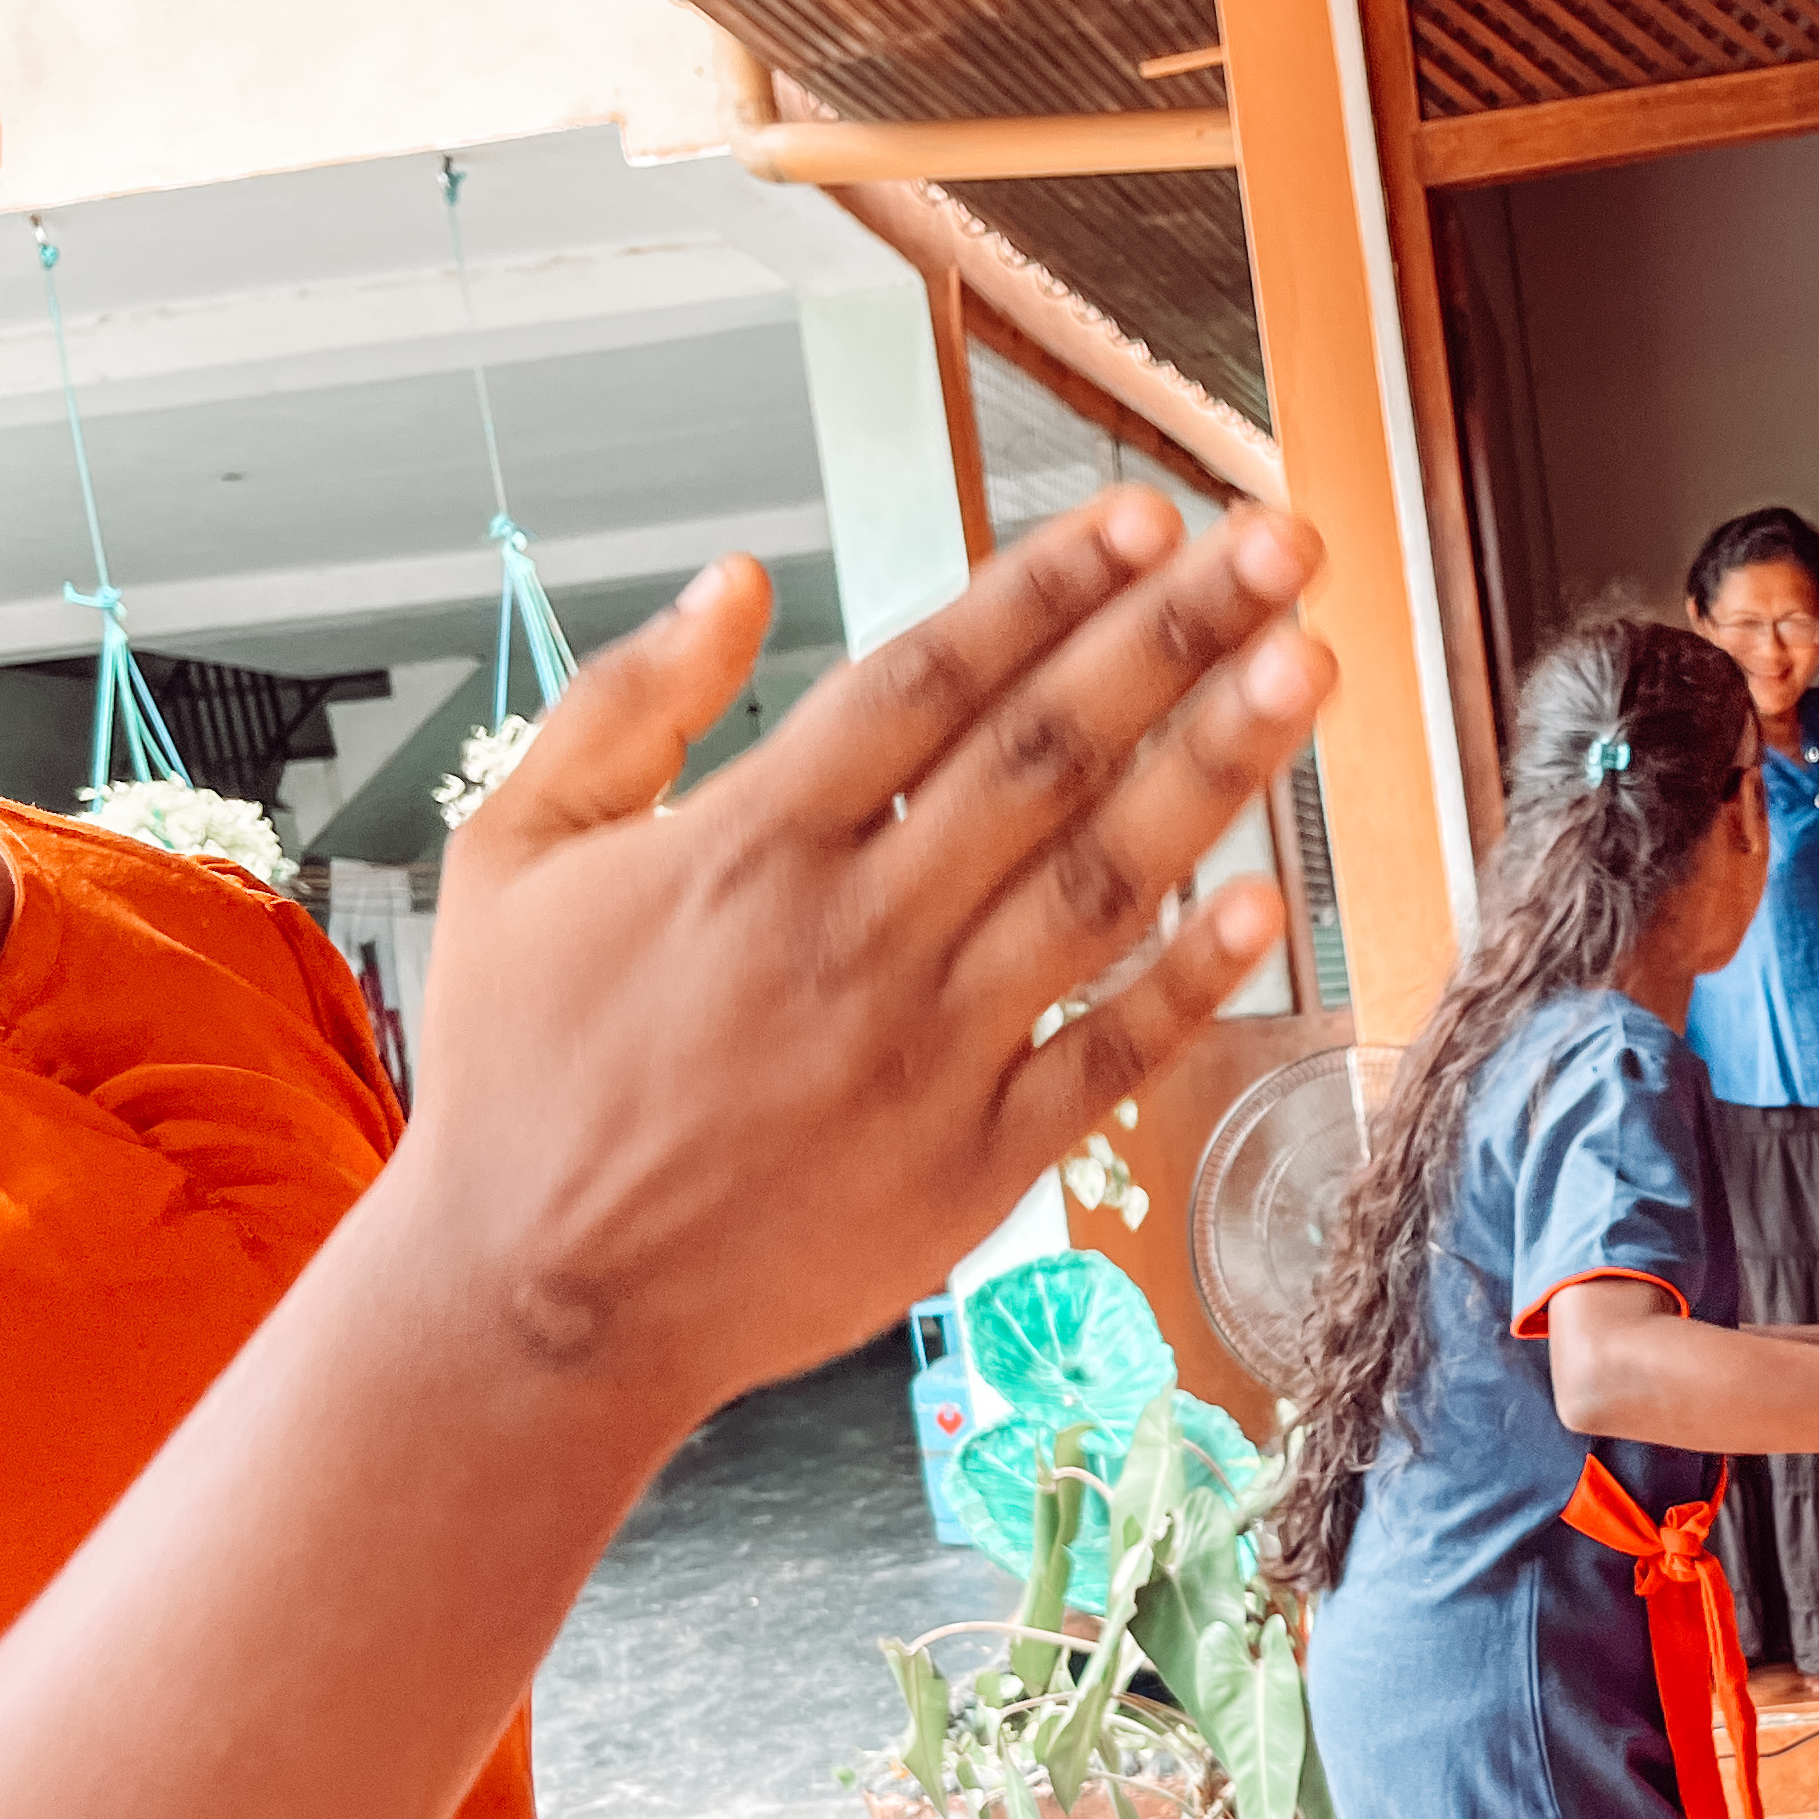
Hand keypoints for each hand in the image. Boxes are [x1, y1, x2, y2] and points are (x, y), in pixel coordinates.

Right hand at [406, 492, 1328, 1426]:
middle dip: (1172, 636)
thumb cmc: (518, 1079)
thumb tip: (736, 579)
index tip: (1142, 514)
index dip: (1047, 587)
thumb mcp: (514, 857)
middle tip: (1278, 548)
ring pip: (1099, 883)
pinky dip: (1190, 978)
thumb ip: (626, 704)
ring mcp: (926, 1054)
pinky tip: (1270, 895)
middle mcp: (855, 935)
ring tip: (1304, 667)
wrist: (535, 1305)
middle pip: (1045, 755)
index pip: (930, 679)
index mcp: (749, 845)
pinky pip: (1106, 1056)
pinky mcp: (971, 1167)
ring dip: (1216, 767)